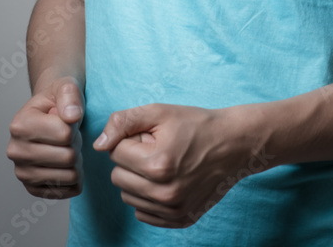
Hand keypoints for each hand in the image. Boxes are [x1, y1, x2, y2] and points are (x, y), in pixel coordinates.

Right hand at [7, 76, 84, 198]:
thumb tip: (71, 116)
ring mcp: (22, 173)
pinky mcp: (33, 188)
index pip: (65, 134)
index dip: (74, 126)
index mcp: (20, 125)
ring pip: (70, 175)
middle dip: (77, 144)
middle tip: (70, 134)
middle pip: (68, 157)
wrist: (50, 113)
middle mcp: (16, 151)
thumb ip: (70, 96)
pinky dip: (75, 178)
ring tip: (67, 146)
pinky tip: (67, 163)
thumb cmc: (58, 100)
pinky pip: (67, 191)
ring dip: (77, 161)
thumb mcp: (66, 87)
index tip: (67, 119)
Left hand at [93, 102, 265, 227]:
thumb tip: (99, 144)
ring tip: (163, 163)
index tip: (150, 135)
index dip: (130, 138)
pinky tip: (167, 180)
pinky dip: (148, 196)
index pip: (115, 153)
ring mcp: (172, 210)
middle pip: (118, 176)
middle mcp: (164, 193)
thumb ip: (125, 121)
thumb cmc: (196, 124)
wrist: (233, 144)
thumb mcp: (160, 112)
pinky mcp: (179, 220)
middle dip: (131, 159)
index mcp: (158, 165)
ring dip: (138, 178)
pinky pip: (142, 212)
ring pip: (128, 195)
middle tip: (156, 148)